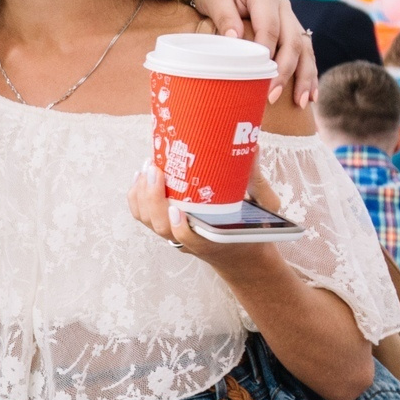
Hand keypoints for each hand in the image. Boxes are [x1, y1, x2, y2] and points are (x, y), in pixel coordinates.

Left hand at [127, 162, 284, 278]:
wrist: (237, 253)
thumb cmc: (249, 227)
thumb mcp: (263, 208)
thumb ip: (257, 182)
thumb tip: (255, 147)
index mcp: (215, 239)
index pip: (191, 239)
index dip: (180, 228)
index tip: (175, 211)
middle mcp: (190, 240)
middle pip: (162, 227)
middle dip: (153, 199)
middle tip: (155, 170)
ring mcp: (174, 235)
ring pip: (149, 221)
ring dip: (143, 194)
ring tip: (148, 167)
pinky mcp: (164, 227)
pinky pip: (143, 216)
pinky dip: (137, 197)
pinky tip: (140, 175)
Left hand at [185, 0, 316, 105]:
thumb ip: (224, 16)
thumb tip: (234, 38)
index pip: (269, 27)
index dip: (266, 51)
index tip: (259, 74)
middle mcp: (283, 7)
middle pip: (292, 41)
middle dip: (286, 70)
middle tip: (273, 95)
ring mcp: (289, 19)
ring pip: (304, 49)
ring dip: (305, 76)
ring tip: (302, 102)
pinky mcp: (290, 31)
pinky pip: (305, 53)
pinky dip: (308, 74)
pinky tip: (311, 95)